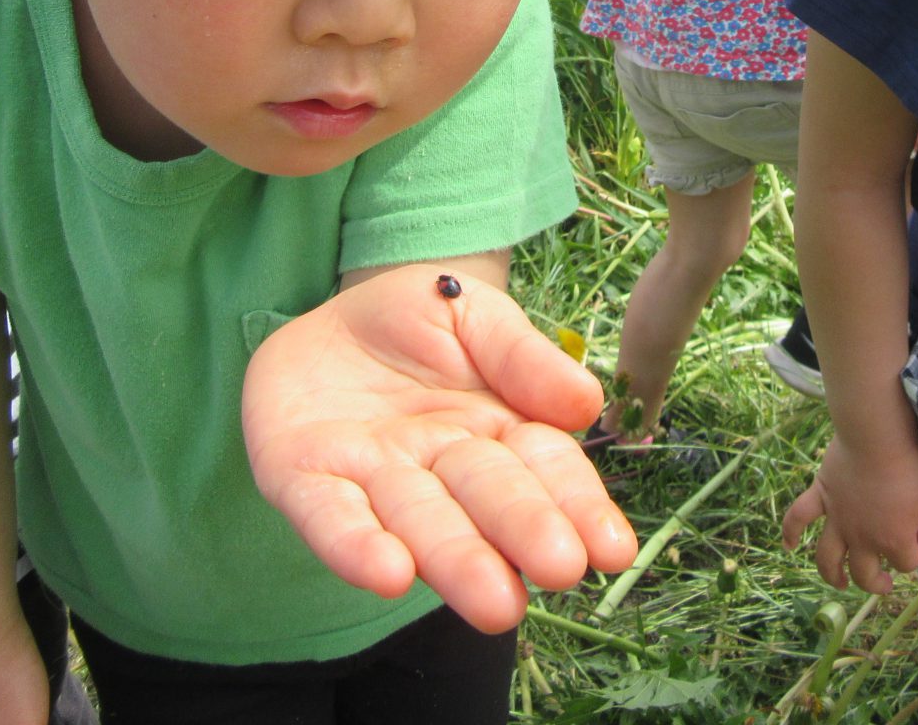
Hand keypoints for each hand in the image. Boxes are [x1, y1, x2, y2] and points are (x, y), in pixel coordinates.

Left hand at [241, 266, 637, 632]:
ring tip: (495, 602)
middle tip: (560, 569)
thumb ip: (524, 355)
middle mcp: (441, 467)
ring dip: (455, 561)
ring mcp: (374, 479)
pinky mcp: (305, 480)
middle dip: (523, 534)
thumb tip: (587, 404)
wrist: (325, 320)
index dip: (578, 506)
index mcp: (498, 430)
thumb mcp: (476, 315)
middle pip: (487, 502)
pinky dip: (356, 546)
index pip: (545, 469)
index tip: (612, 547)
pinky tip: (388, 574)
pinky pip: (329, 516)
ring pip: (419, 523)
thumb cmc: (413, 321)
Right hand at [782, 432, 917, 593]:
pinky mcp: (821, 496)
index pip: (906, 564)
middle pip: (865, 573)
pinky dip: (791, 532)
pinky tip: (789, 546)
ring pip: (828, 558)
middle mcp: (861, 538)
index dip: (917, 555)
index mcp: (892, 541)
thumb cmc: (913, 468)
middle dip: (876, 583)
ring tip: (841, 583)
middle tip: (885, 582)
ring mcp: (837, 518)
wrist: (877, 436)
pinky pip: (798, 517)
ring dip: (833, 575)